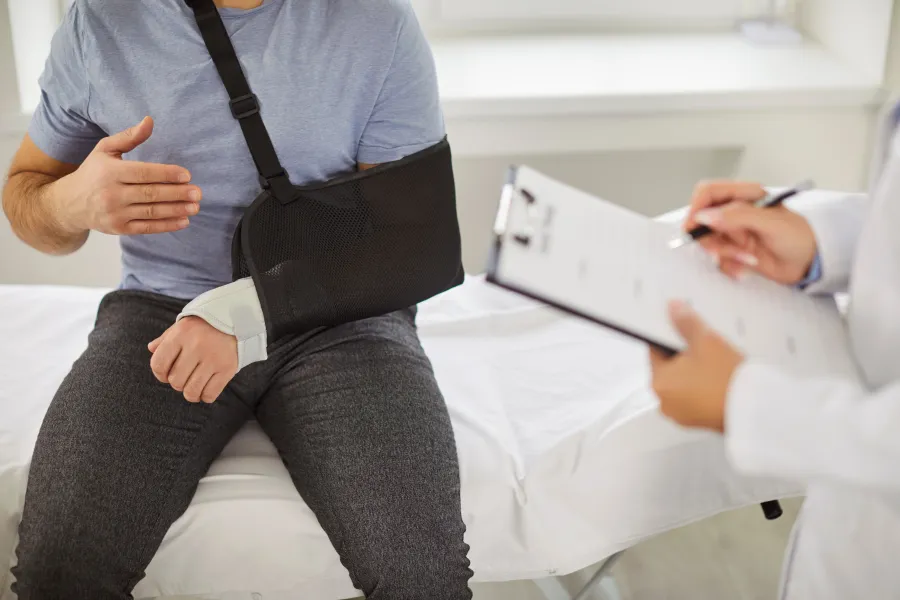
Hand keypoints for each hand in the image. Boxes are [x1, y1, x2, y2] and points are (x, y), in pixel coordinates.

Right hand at [57, 117, 200, 235]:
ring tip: (195, 206)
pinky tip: (184, 221)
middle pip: (150, 193)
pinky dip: (167, 225)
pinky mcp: (119, 229)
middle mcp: (111, 193)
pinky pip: (147, 227)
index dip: (166, 174)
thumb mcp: (105, 150)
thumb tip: (150, 121)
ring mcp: (115, 213)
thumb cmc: (93, 172)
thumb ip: (129, 137)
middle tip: (197, 192)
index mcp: (109, 172)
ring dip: (176, 210)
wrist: (69, 204)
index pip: (143, 173)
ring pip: (151, 212)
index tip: (187, 175)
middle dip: (176, 193)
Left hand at [148, 316, 237, 402]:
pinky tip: (206, 388)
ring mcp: (213, 358)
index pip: (158, 364)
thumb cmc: (204, 325)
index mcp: (181, 334)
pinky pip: (210, 394)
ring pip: (191, 391)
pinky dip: (205, 396)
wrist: (237, 318)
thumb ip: (166, 339)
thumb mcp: (183, 326)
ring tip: (194, 386)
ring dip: (190, 393)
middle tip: (185, 377)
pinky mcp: (228, 368)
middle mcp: (196, 346)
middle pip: (175, 381)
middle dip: (177, 383)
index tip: (166, 374)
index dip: (159, 374)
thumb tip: (151, 349)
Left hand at [649, 301, 744, 432]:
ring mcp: (682, 414)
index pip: (655, 351)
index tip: (682, 328)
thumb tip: (673, 308)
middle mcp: (664, 402)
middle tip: (704, 343)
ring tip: (716, 360)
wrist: (755, 409)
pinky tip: (720, 378)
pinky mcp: (699, 421)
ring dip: (696, 371)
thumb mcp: (705, 341)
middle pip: (670, 368)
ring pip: (684, 383)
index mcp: (658, 382)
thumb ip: (686, 323)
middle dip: (684, 354)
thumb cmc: (725, 378)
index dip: (668, 336)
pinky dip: (705, 387)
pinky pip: (697, 397)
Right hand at [685, 180, 817, 284]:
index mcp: (743, 195)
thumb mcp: (770, 222)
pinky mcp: (733, 251)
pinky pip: (717, 258)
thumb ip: (737, 216)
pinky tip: (747, 264)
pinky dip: (729, 265)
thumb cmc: (798, 236)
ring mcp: (732, 232)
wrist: (809, 263)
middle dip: (710, 238)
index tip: (696, 225)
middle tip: (721, 249)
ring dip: (723, 253)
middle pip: (701, 220)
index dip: (697, 207)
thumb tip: (704, 216)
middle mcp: (734, 212)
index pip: (708, 192)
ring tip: (746, 257)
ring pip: (707, 241)